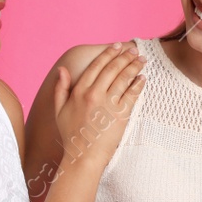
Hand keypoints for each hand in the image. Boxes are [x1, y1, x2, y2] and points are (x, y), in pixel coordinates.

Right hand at [53, 43, 144, 171]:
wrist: (84, 155)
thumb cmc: (71, 134)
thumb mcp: (59, 110)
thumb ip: (60, 88)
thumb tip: (62, 69)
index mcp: (79, 91)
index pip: (96, 66)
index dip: (108, 54)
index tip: (117, 46)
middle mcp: (93, 94)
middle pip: (112, 69)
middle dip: (124, 56)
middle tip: (133, 50)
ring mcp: (108, 104)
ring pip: (124, 78)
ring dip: (134, 66)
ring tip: (141, 60)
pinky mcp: (120, 114)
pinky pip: (132, 94)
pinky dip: (138, 84)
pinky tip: (143, 78)